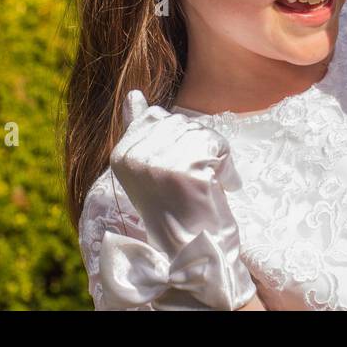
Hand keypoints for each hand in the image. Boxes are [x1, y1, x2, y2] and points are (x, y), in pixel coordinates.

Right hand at [102, 90, 255, 309]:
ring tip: (203, 189)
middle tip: (191, 184)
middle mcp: (134, 157)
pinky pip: (217, 147)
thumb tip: (133, 94)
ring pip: (201, 133)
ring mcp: (158, 164)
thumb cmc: (176, 209)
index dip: (177, 143)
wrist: (191, 252)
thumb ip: (140, 129)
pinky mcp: (186, 172)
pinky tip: (216, 189)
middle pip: (181, 121)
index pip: (158, 116)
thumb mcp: (150, 168)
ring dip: (214, 159)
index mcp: (120, 154)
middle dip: (197, 148)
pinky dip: (226, 168)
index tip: (173, 176)